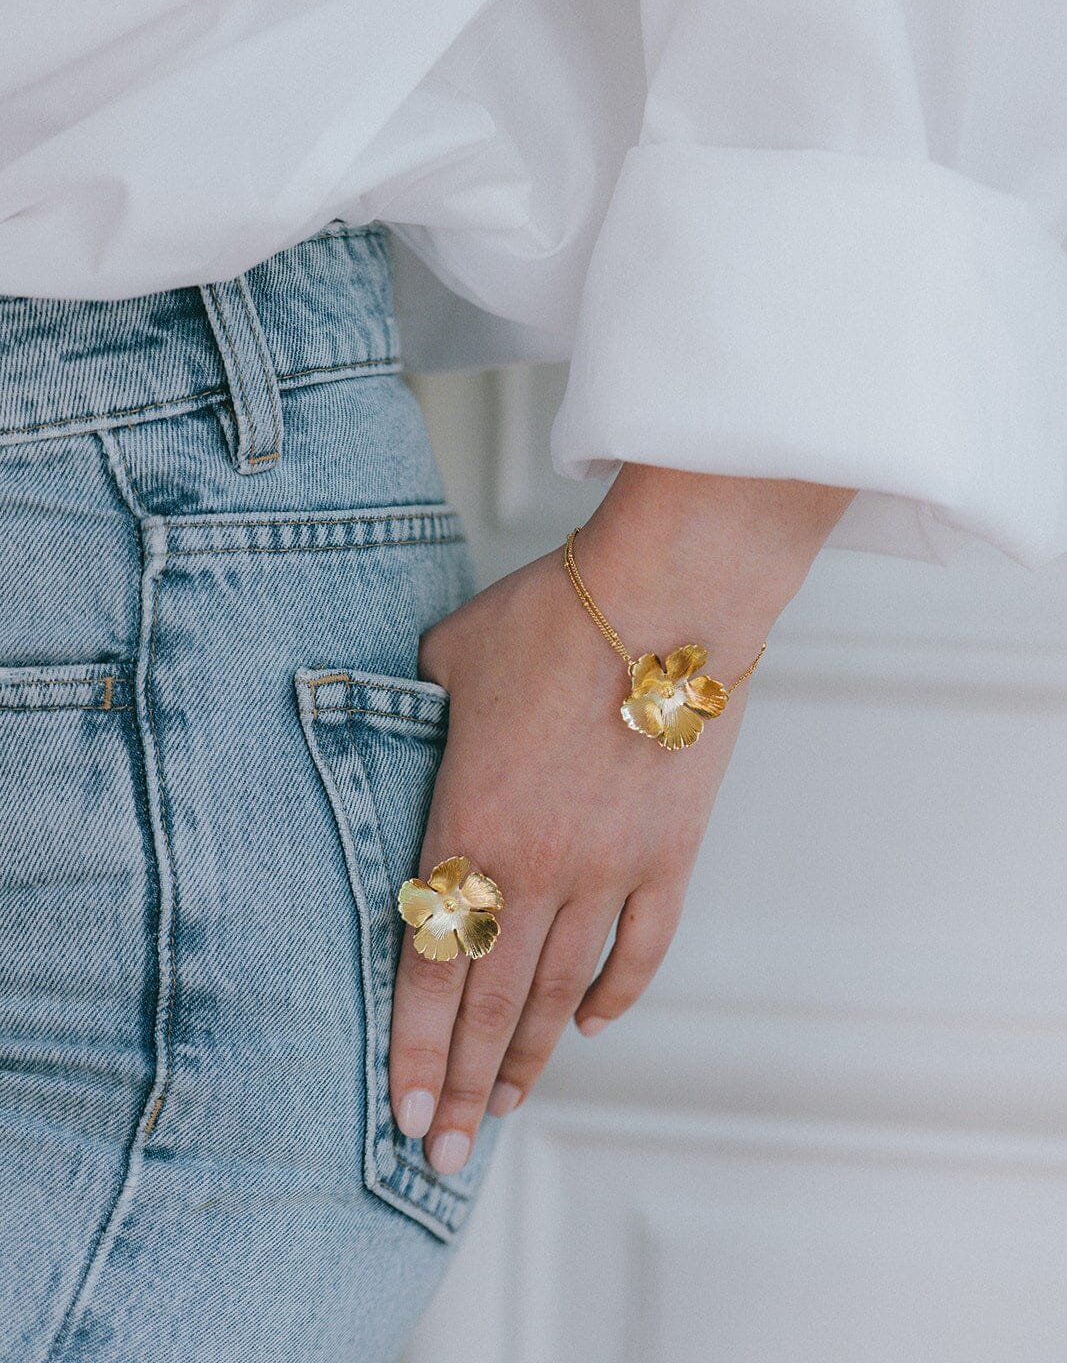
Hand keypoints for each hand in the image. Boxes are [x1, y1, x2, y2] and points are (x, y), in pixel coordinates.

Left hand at [388, 467, 855, 1173]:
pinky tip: (594, 1025)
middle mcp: (533, 870)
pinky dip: (614, 994)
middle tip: (443, 1156)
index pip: (429, 969)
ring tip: (507, 1110)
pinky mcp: (669, 857)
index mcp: (465, 828)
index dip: (413, 1051)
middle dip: (462, 1087)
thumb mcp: (444, 659)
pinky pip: (639, 949)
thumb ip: (412, 711)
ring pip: (561, 992)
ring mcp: (607, 872)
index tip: (402, 1117)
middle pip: (491, 1004)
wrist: (666, 601)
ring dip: (531, 1057)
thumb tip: (398, 718)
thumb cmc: (550, 618)